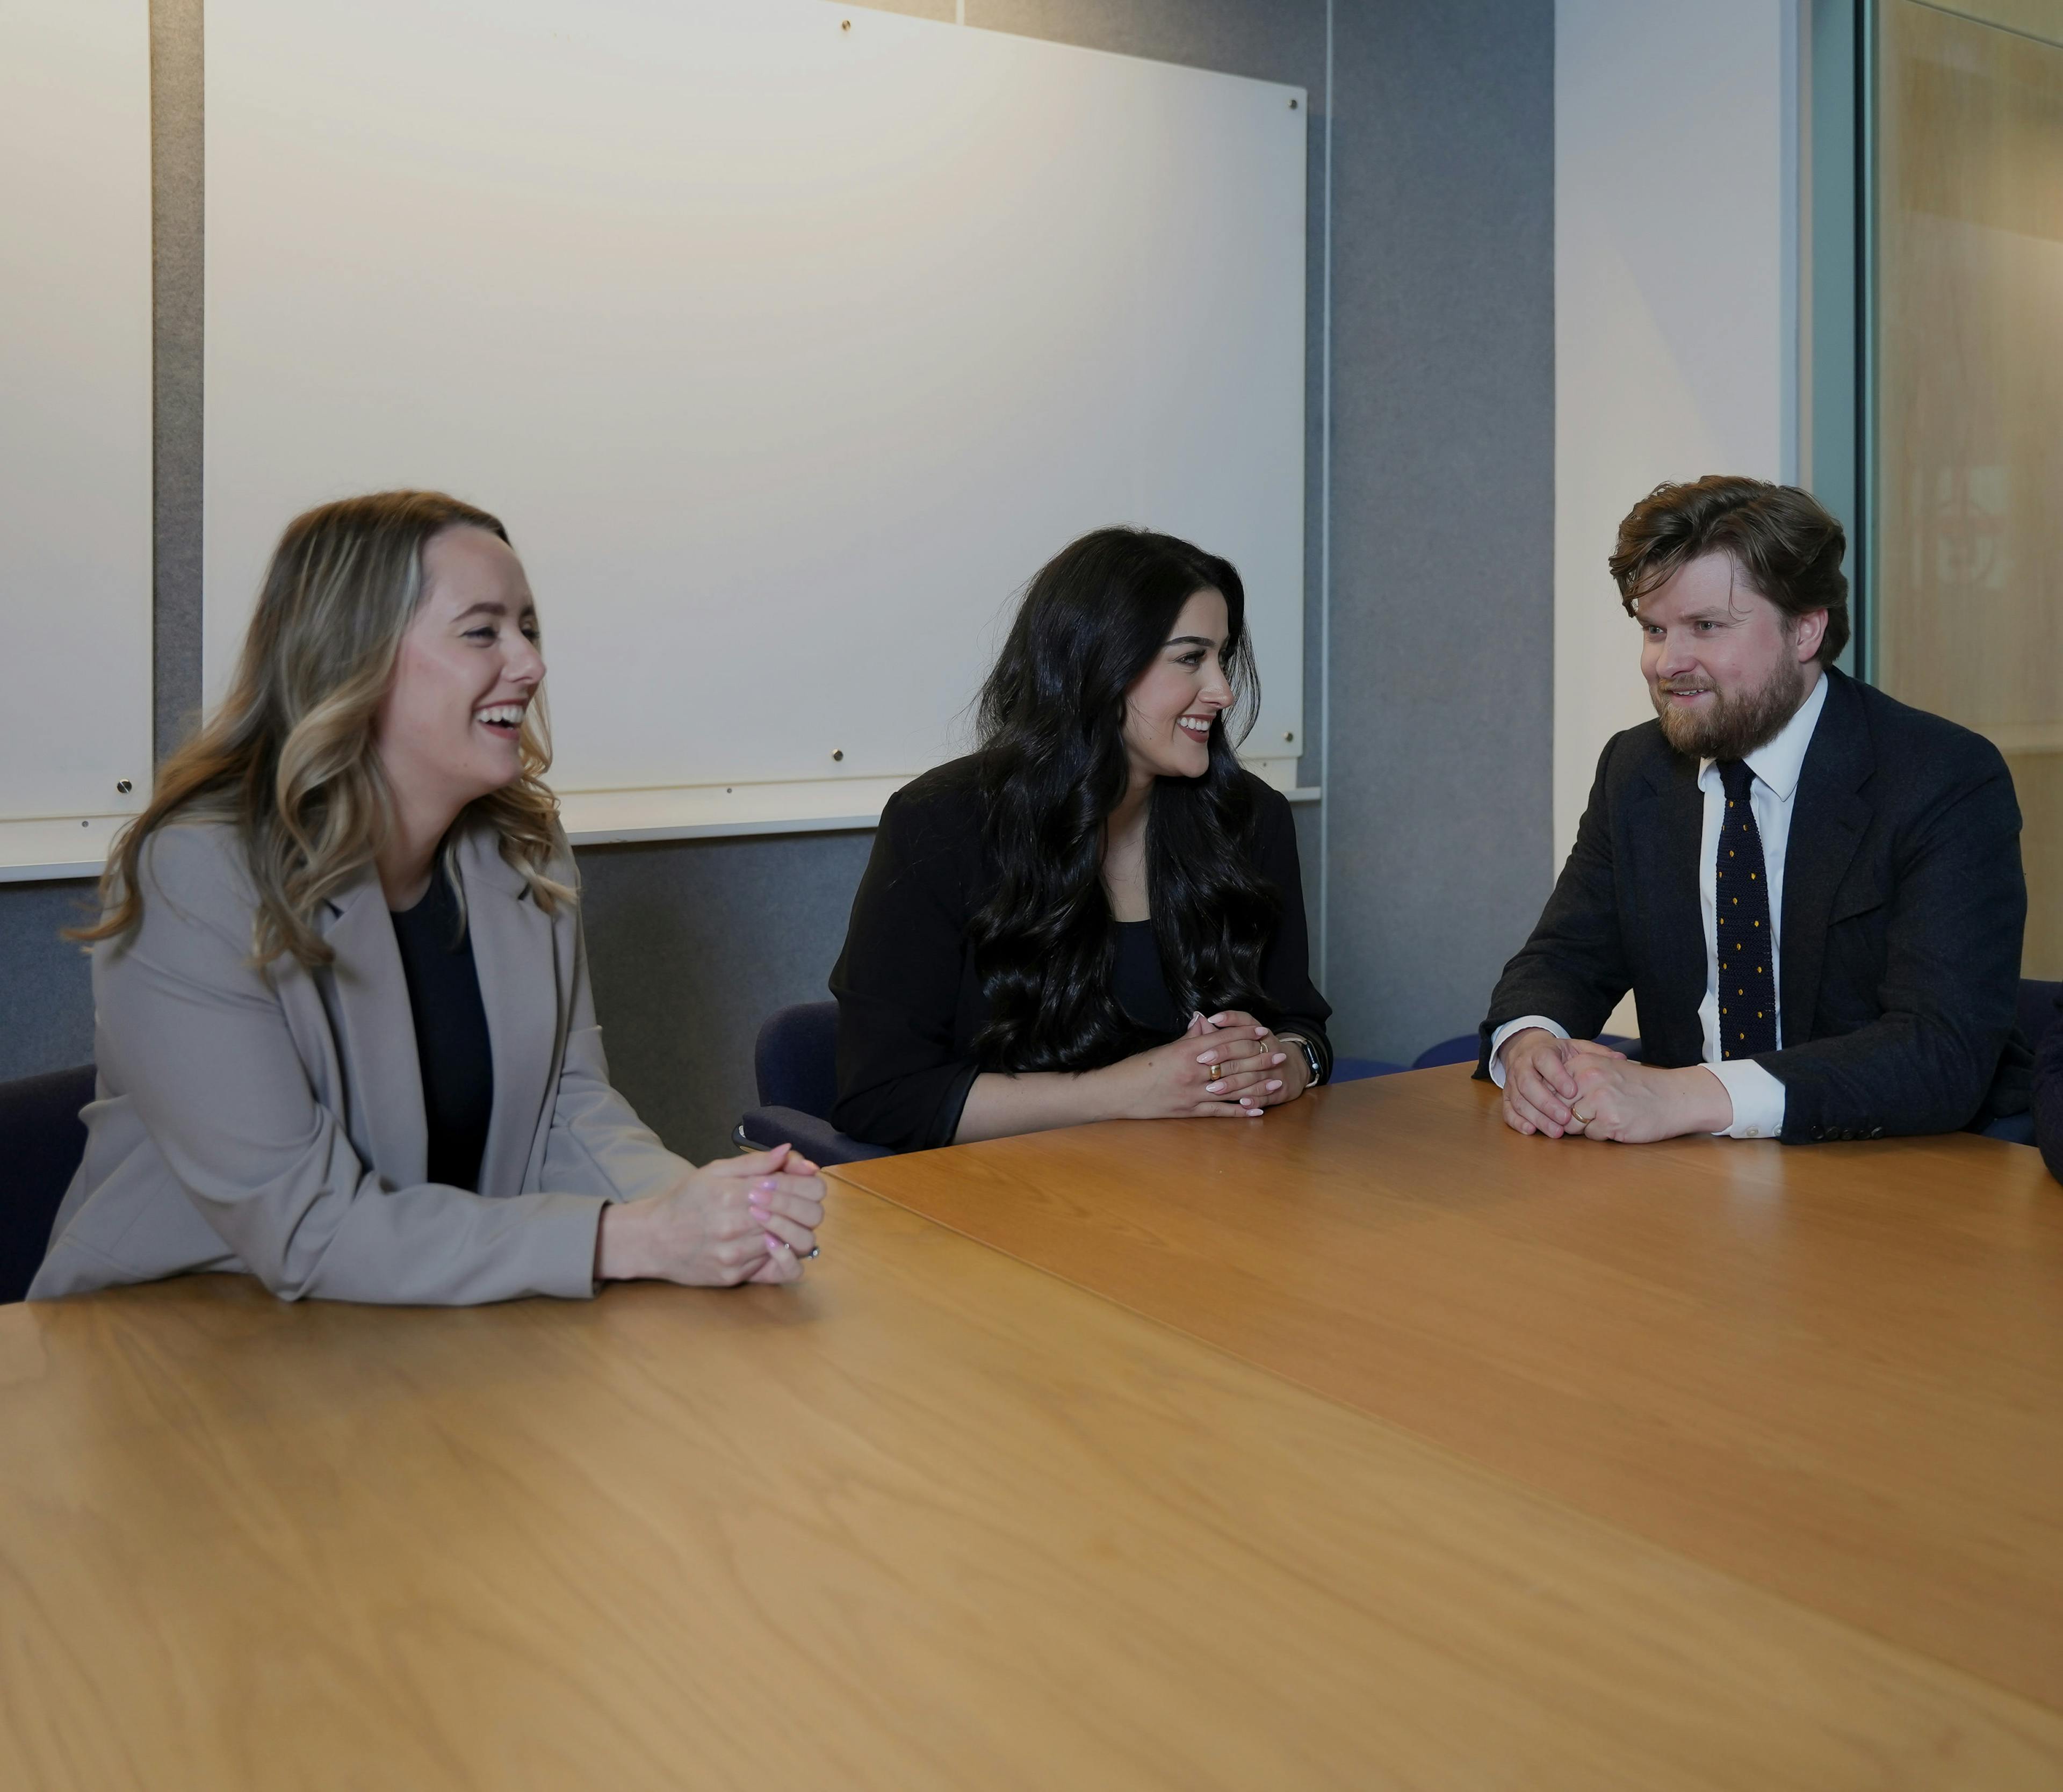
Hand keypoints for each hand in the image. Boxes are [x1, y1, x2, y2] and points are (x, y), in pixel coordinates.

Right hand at [597, 1143, 824, 1285]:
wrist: (652, 1239)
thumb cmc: (685, 1200)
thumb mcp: (715, 1171)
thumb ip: (755, 1163)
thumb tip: (789, 1152)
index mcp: (736, 1193)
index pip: (801, 1189)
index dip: (809, 1183)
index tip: (802, 1181)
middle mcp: (738, 1225)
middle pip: (807, 1217)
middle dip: (808, 1206)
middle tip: (798, 1202)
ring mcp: (737, 1255)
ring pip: (795, 1242)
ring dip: (793, 1229)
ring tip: (778, 1220)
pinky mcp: (735, 1276)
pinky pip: (775, 1266)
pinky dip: (777, 1252)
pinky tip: (766, 1241)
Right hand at [1102, 1011, 1287, 1120]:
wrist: (1118, 1093)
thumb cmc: (1138, 1068)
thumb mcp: (1165, 1048)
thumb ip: (1189, 1038)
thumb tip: (1206, 1023)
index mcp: (1187, 1051)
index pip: (1224, 1040)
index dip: (1246, 1034)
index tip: (1263, 1031)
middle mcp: (1193, 1072)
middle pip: (1234, 1063)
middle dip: (1260, 1059)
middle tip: (1280, 1055)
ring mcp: (1193, 1094)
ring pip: (1233, 1089)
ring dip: (1257, 1086)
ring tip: (1276, 1082)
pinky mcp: (1189, 1112)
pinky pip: (1220, 1112)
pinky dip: (1240, 1112)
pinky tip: (1257, 1111)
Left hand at [1197, 1010, 1300, 1113]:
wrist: (1291, 1069)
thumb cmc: (1259, 1052)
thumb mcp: (1246, 1038)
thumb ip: (1222, 1032)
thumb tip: (1200, 1020)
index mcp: (1260, 1033)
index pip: (1245, 1022)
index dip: (1230, 1020)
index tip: (1212, 1019)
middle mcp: (1269, 1048)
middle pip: (1246, 1048)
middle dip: (1224, 1053)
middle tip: (1203, 1059)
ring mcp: (1275, 1069)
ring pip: (1252, 1075)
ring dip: (1233, 1082)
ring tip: (1213, 1087)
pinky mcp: (1279, 1090)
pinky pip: (1266, 1095)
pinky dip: (1254, 1100)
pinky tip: (1241, 1102)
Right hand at [1497, 1028, 1626, 1137]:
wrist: (1527, 1051)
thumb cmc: (1557, 1055)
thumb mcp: (1576, 1048)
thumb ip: (1597, 1053)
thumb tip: (1621, 1059)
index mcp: (1540, 1051)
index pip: (1544, 1060)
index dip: (1556, 1076)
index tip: (1572, 1091)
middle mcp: (1522, 1066)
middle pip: (1528, 1083)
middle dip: (1546, 1102)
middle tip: (1566, 1118)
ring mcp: (1512, 1082)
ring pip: (1519, 1100)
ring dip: (1536, 1117)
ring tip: (1556, 1131)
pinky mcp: (1507, 1096)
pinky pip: (1507, 1110)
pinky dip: (1517, 1122)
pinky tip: (1531, 1131)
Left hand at [1562, 1059, 1732, 1142]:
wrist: (1676, 1098)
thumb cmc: (1639, 1087)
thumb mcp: (1605, 1069)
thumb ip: (1576, 1077)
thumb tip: (1543, 1095)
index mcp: (1584, 1063)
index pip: (1548, 1087)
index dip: (1553, 1101)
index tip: (1564, 1106)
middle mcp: (1588, 1078)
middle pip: (1556, 1107)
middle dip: (1566, 1116)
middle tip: (1587, 1116)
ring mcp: (1599, 1100)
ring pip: (1570, 1124)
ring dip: (1583, 1126)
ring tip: (1604, 1118)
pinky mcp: (1610, 1121)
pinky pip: (1590, 1136)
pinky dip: (1600, 1134)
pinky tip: (1617, 1125)